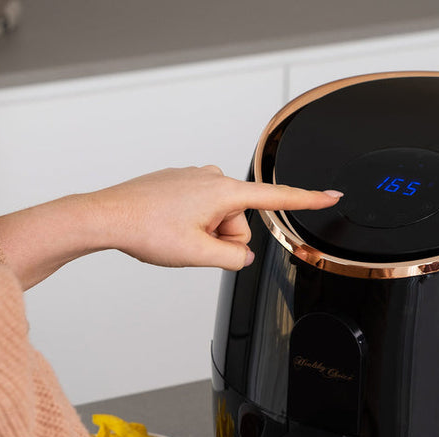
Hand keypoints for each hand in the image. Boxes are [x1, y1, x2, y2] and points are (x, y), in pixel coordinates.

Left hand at [87, 166, 341, 270]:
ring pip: (216, 217)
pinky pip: (196, 211)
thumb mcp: (198, 254)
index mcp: (223, 191)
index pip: (276, 198)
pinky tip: (165, 226)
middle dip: (222, 238)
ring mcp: (192, 178)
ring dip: (203, 233)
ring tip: (174, 235)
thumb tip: (239, 254)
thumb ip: (232, 257)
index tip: (332, 195)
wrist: (107, 216)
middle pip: (239, 220)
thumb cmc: (146, 228)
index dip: (308, 199)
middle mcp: (211, 177)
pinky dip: (187, 224)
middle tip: (191, 245)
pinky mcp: (177, 183)